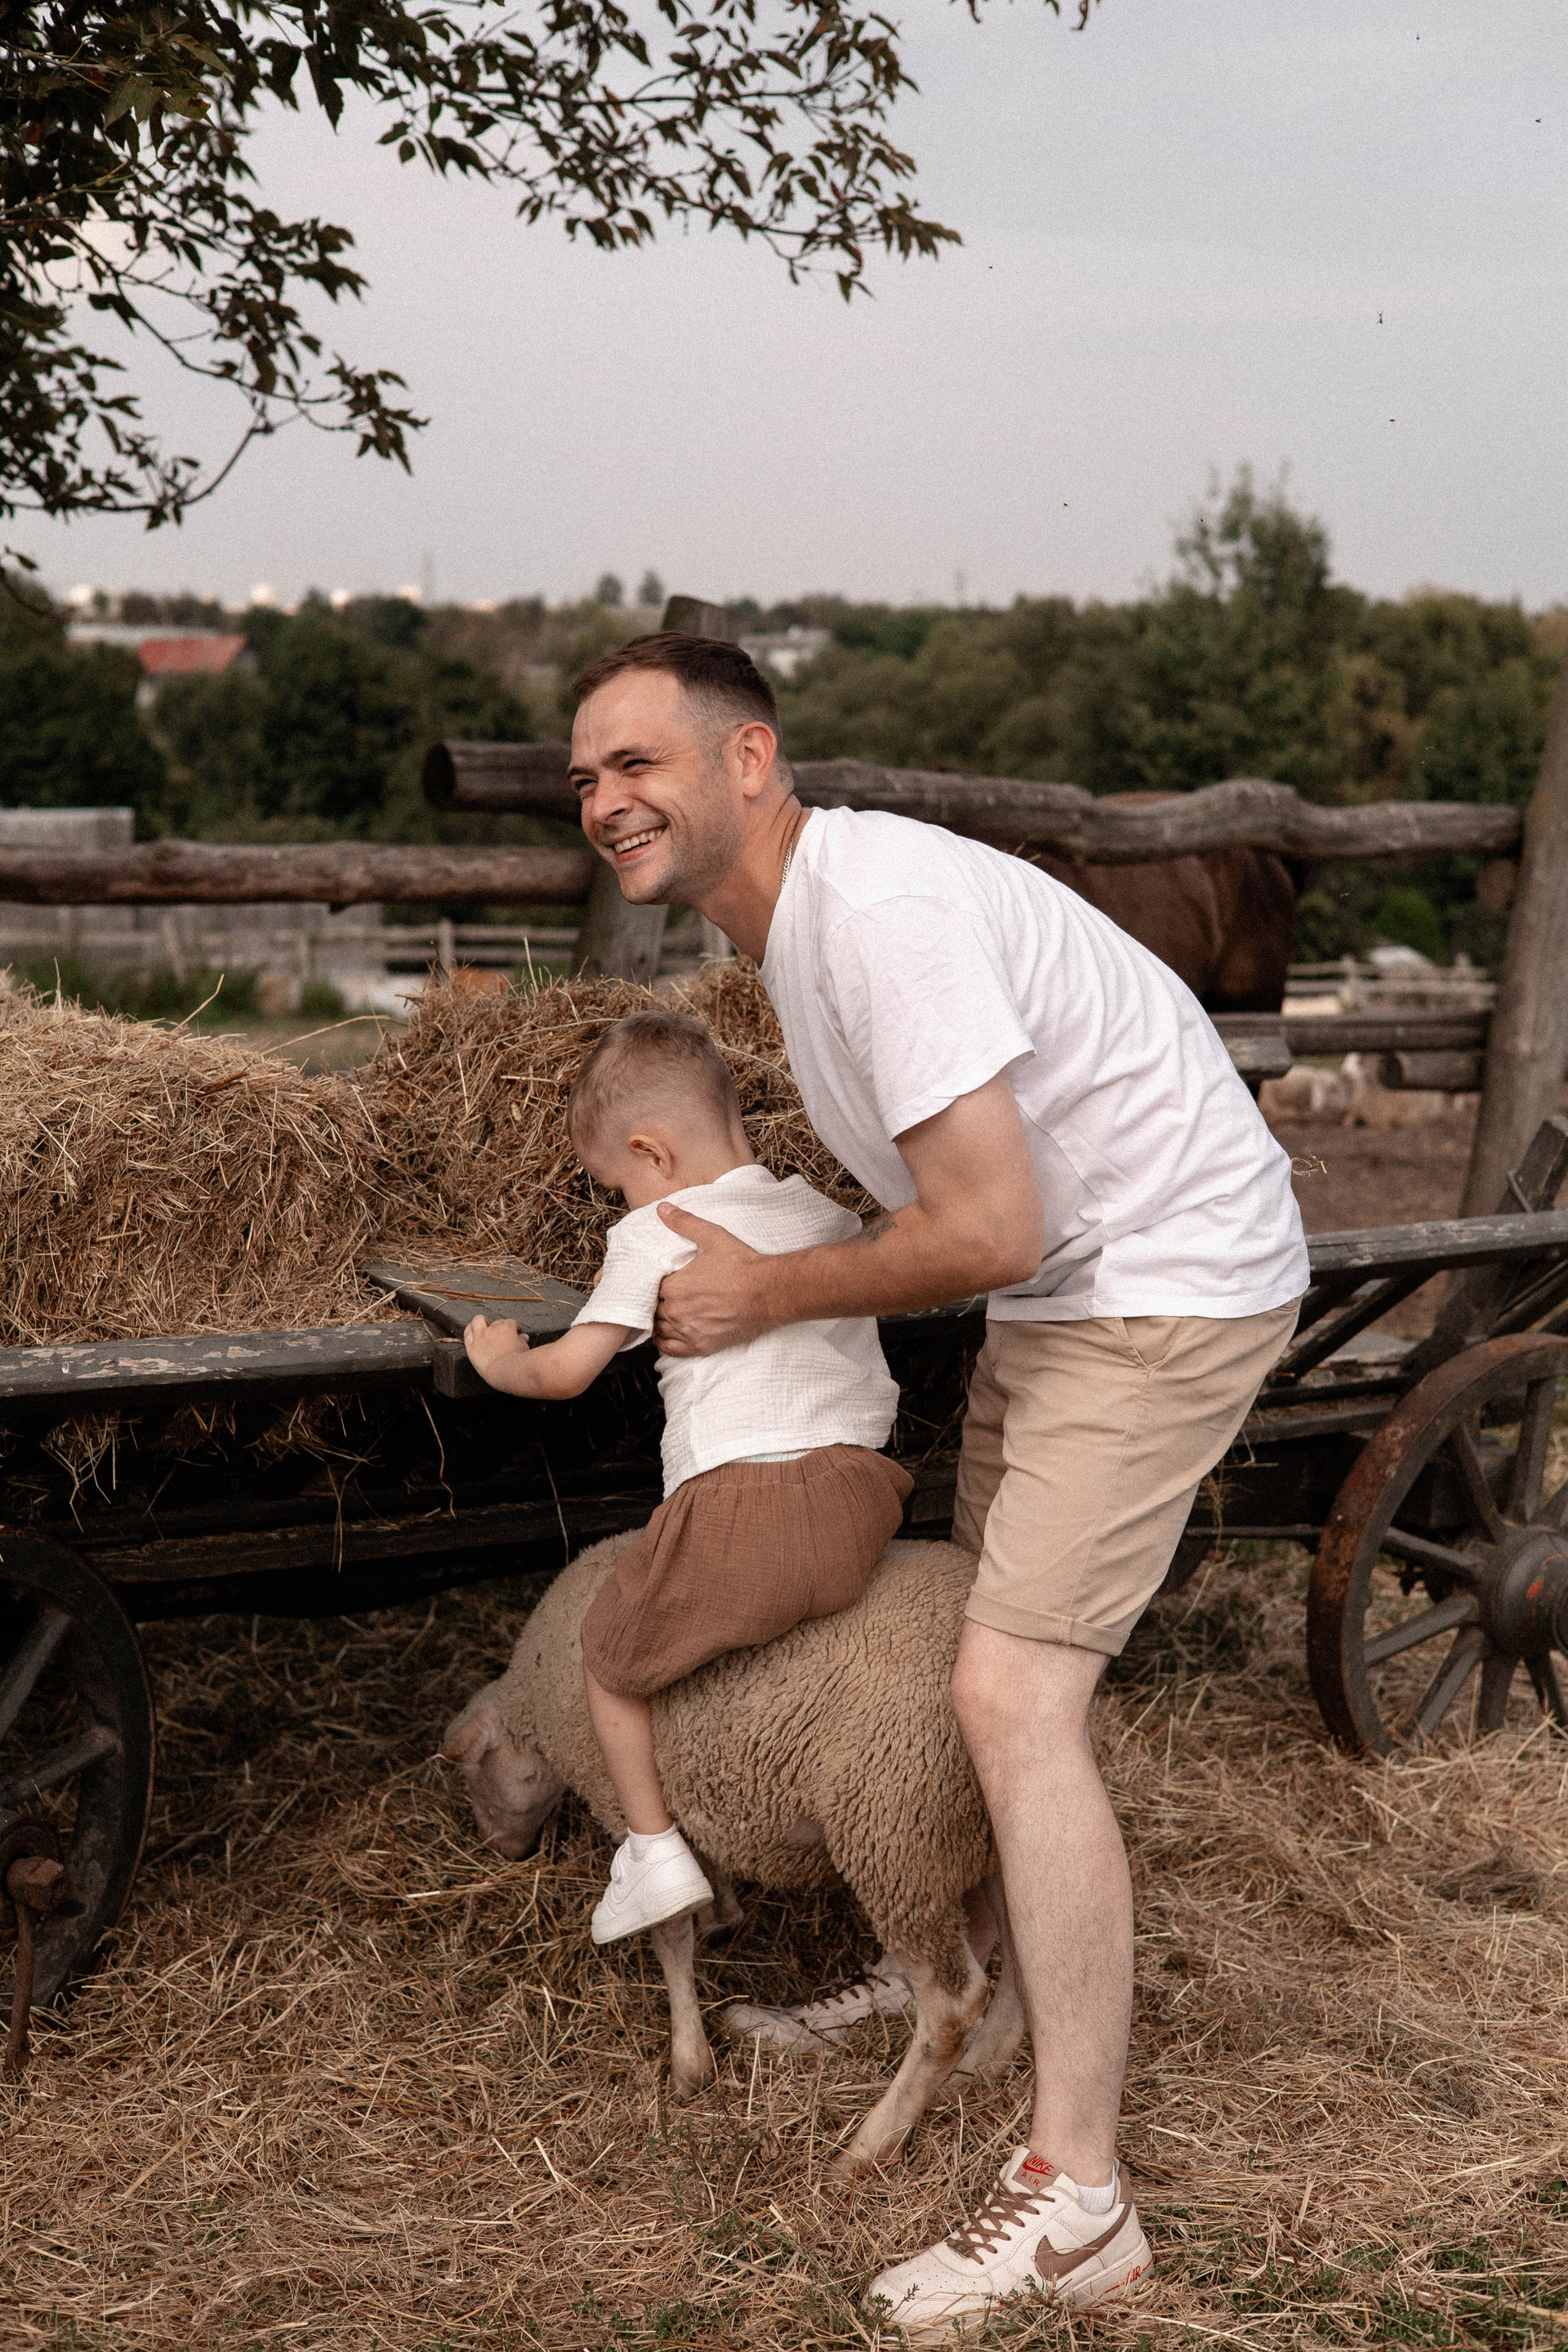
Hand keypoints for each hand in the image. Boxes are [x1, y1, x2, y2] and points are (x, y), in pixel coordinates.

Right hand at [464, 1313, 527, 1378]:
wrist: (507, 1371)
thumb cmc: (499, 1376)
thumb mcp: (485, 1368)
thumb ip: (486, 1357)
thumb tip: (496, 1350)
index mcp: (472, 1349)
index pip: (468, 1332)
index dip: (474, 1328)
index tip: (481, 1329)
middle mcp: (480, 1337)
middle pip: (477, 1320)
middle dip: (485, 1321)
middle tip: (494, 1328)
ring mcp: (492, 1330)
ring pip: (498, 1321)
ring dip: (504, 1326)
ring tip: (511, 1334)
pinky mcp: (506, 1327)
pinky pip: (511, 1322)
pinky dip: (516, 1326)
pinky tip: (519, 1330)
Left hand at [653, 1206, 771, 1356]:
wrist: (769, 1292)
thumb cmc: (742, 1264)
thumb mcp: (712, 1237)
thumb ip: (684, 1223)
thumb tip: (661, 1208)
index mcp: (674, 1286)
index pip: (650, 1287)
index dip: (656, 1283)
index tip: (663, 1279)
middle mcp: (677, 1311)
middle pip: (653, 1308)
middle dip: (657, 1300)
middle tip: (666, 1294)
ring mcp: (688, 1331)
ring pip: (659, 1328)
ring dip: (659, 1320)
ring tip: (667, 1311)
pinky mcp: (701, 1346)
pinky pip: (670, 1349)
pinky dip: (664, 1342)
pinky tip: (667, 1333)